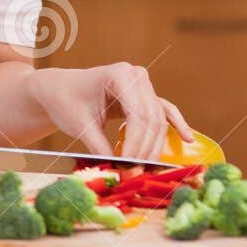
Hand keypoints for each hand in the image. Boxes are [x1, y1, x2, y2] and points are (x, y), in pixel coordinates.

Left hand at [29, 62, 194, 162]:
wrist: (59, 89)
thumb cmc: (66, 101)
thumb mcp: (80, 125)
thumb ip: (100, 147)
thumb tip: (118, 171)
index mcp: (119, 74)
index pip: (138, 115)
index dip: (137, 143)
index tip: (129, 165)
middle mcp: (136, 76)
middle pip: (150, 119)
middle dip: (144, 148)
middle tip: (136, 172)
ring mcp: (143, 84)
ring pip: (158, 120)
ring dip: (153, 146)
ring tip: (145, 168)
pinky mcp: (145, 96)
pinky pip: (164, 112)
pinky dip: (175, 125)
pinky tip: (187, 139)